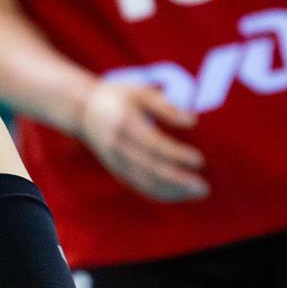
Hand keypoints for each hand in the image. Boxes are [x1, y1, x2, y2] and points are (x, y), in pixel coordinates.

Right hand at [76, 81, 207, 202]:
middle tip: (204, 188)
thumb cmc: (118, 98)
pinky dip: (161, 192)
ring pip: (146, 182)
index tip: (200, 160)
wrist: (82, 111)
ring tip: (198, 193)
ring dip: (173, 191)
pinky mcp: (117, 170)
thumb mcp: (140, 93)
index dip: (177, 155)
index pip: (154, 145)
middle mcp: (118, 146)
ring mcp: (115, 161)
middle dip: (179, 181)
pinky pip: (140, 185)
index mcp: (125, 124)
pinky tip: (180, 194)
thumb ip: (166, 107)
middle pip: (151, 169)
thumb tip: (192, 122)